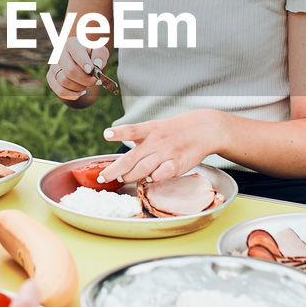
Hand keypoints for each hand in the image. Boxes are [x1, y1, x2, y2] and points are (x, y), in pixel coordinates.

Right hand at [46, 37, 109, 104]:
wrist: (81, 59)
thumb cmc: (91, 54)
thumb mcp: (99, 50)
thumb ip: (100, 54)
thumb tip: (97, 64)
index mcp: (71, 44)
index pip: (76, 53)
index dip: (84, 63)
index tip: (91, 70)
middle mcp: (59, 53)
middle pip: (70, 71)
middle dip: (86, 79)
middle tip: (96, 81)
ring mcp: (53, 66)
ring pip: (64, 81)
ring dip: (80, 87)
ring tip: (87, 84)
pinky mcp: (51, 77)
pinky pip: (60, 91)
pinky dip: (72, 94)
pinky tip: (81, 92)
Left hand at [100, 110, 218, 183]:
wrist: (203, 129)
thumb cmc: (174, 130)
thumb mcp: (155, 126)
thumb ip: (139, 139)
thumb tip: (123, 157)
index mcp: (149, 130)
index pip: (131, 130)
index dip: (118, 133)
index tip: (106, 134)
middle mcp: (156, 141)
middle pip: (131, 158)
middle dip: (115, 170)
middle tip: (103, 177)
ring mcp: (166, 153)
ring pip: (143, 169)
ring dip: (130, 176)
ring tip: (122, 179)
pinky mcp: (177, 164)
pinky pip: (161, 175)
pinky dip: (153, 179)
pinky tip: (148, 179)